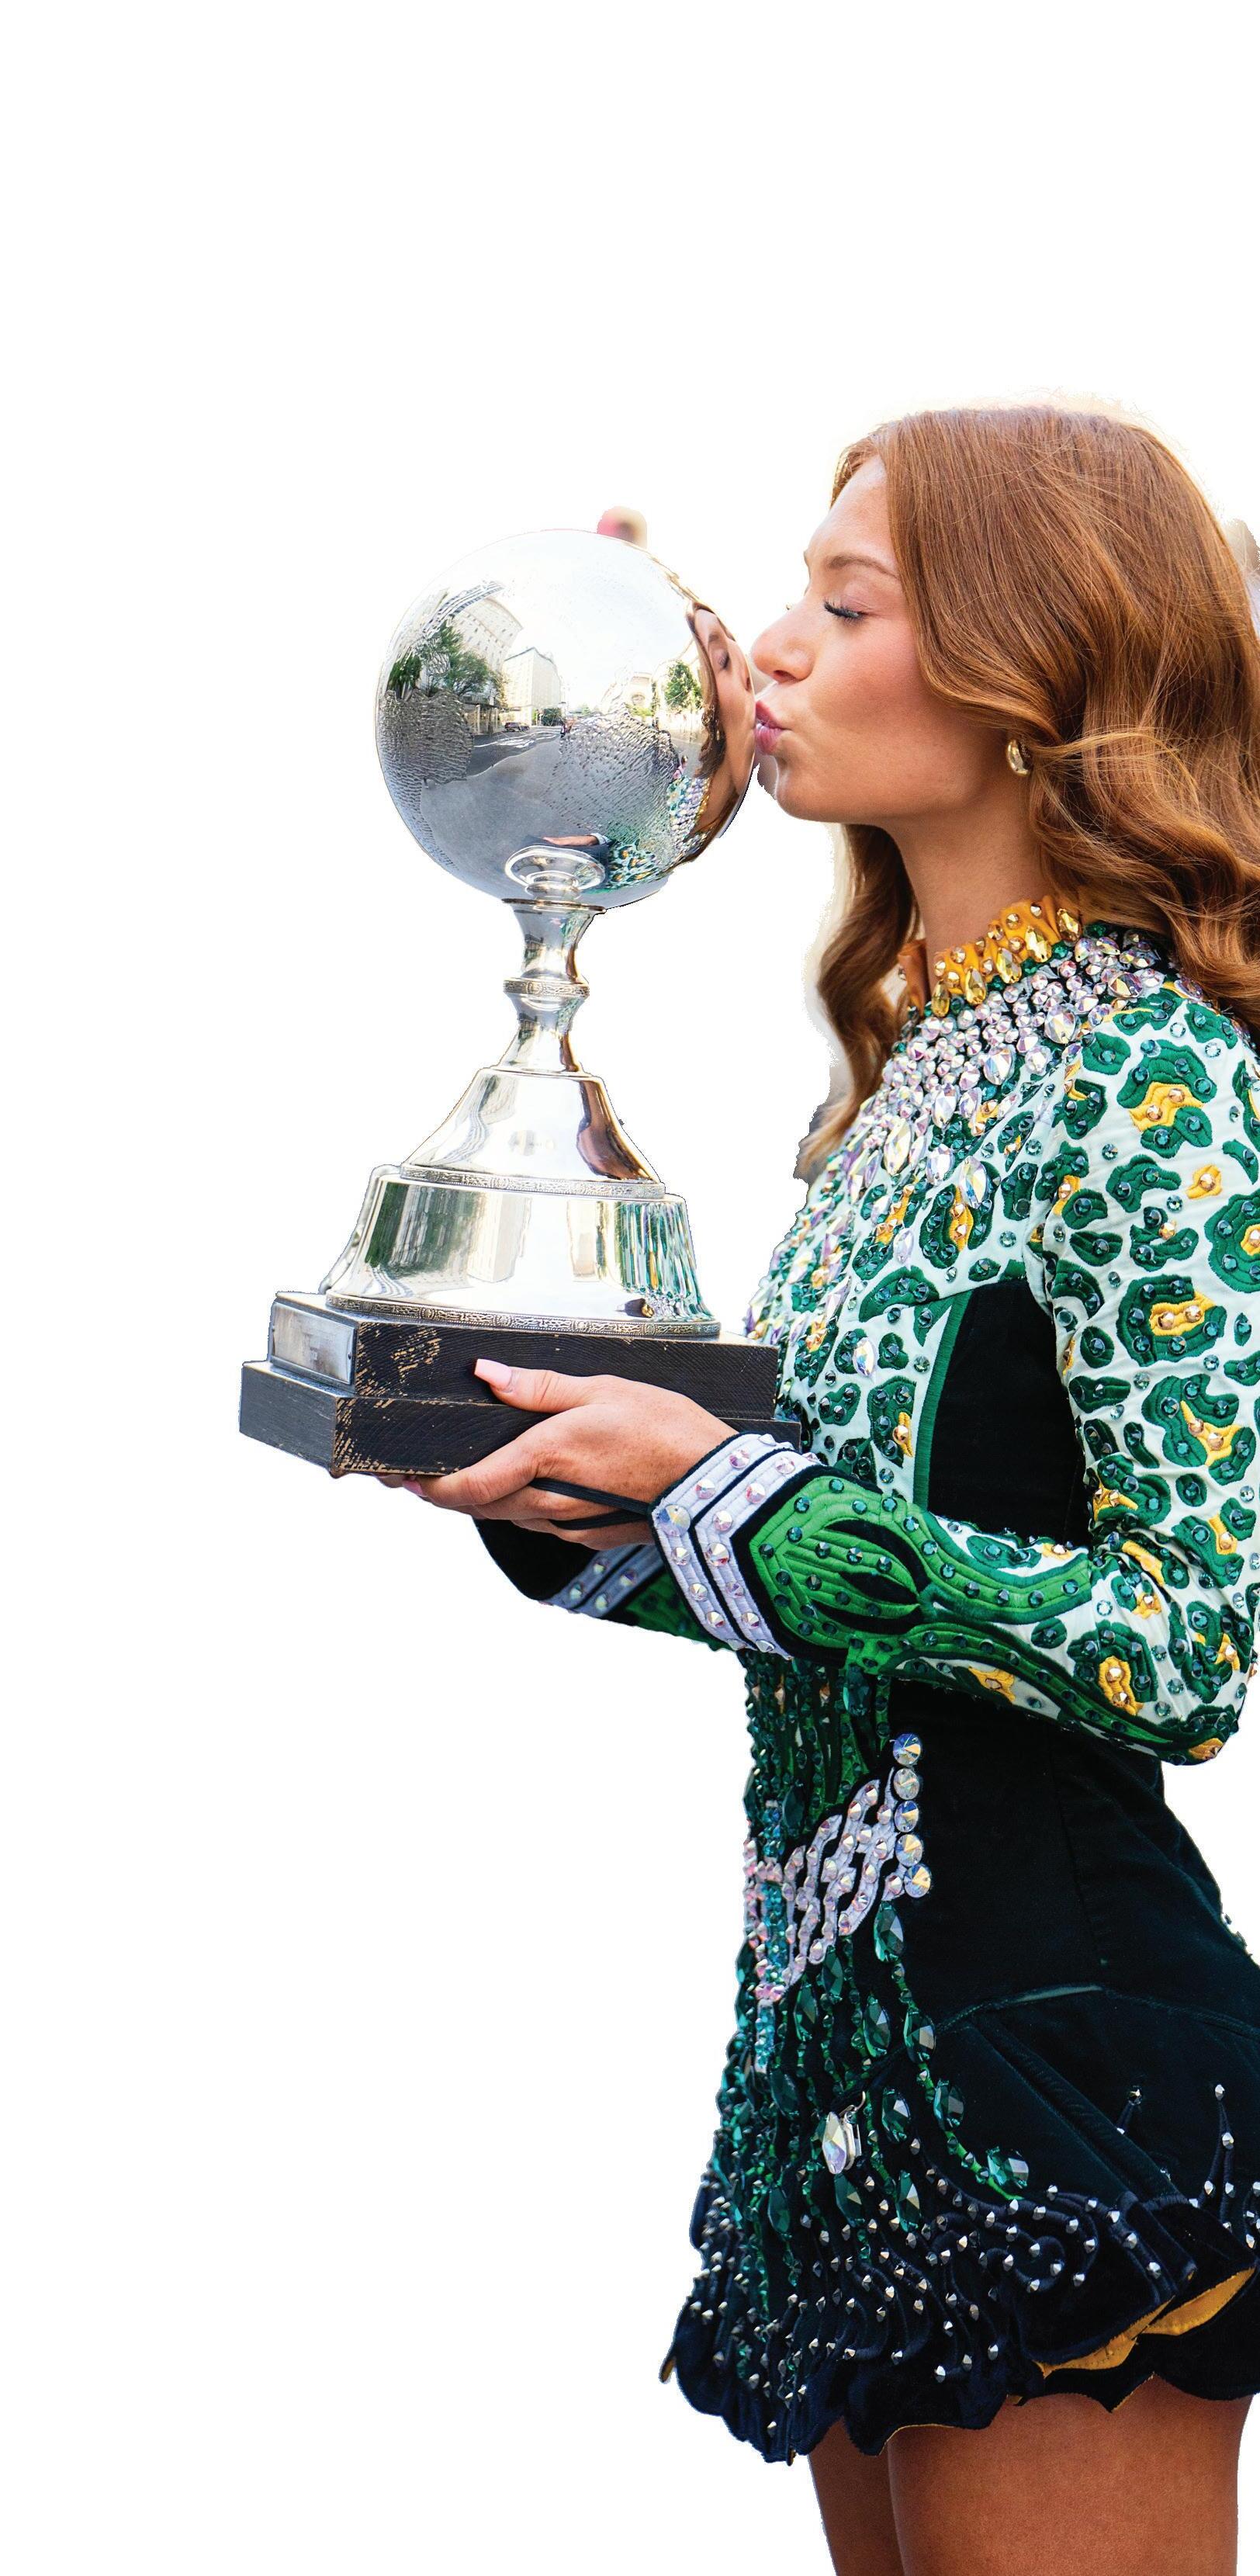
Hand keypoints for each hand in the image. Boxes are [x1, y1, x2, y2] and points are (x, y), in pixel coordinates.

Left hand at [385, 1358, 735, 1548]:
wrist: (715, 1484)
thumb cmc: (664, 1430)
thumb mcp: (601, 1390)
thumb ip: (539, 1387)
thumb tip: (487, 1374)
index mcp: (546, 1458)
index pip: (469, 1486)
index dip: (429, 1488)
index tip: (400, 1479)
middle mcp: (550, 1500)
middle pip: (479, 1507)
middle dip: (442, 1493)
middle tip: (413, 1476)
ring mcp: (570, 1524)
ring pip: (507, 1516)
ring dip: (480, 1501)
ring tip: (460, 1478)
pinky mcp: (589, 1536)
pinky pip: (540, 1522)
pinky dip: (519, 1506)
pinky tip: (524, 1487)